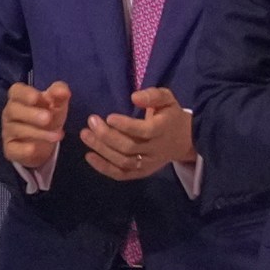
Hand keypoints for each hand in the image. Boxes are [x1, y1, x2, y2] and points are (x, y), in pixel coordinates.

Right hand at [1, 80, 68, 169]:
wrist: (42, 143)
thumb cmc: (48, 116)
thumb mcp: (56, 105)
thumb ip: (59, 95)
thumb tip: (63, 90)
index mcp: (20, 99)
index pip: (16, 91)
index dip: (25, 93)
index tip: (36, 97)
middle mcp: (11, 113)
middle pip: (14, 110)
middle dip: (31, 114)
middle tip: (48, 118)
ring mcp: (8, 131)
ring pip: (17, 130)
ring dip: (38, 132)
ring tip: (58, 135)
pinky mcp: (11, 149)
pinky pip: (14, 148)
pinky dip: (24, 149)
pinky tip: (34, 149)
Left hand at [79, 87, 193, 179]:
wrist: (184, 140)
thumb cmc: (170, 116)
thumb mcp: (167, 100)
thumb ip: (152, 95)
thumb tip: (134, 97)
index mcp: (164, 130)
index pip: (145, 131)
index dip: (126, 126)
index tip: (108, 117)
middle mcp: (156, 150)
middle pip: (130, 147)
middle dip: (107, 135)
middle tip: (91, 121)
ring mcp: (148, 163)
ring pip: (123, 161)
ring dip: (102, 150)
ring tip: (85, 135)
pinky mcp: (142, 172)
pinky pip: (122, 174)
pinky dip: (104, 168)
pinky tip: (89, 156)